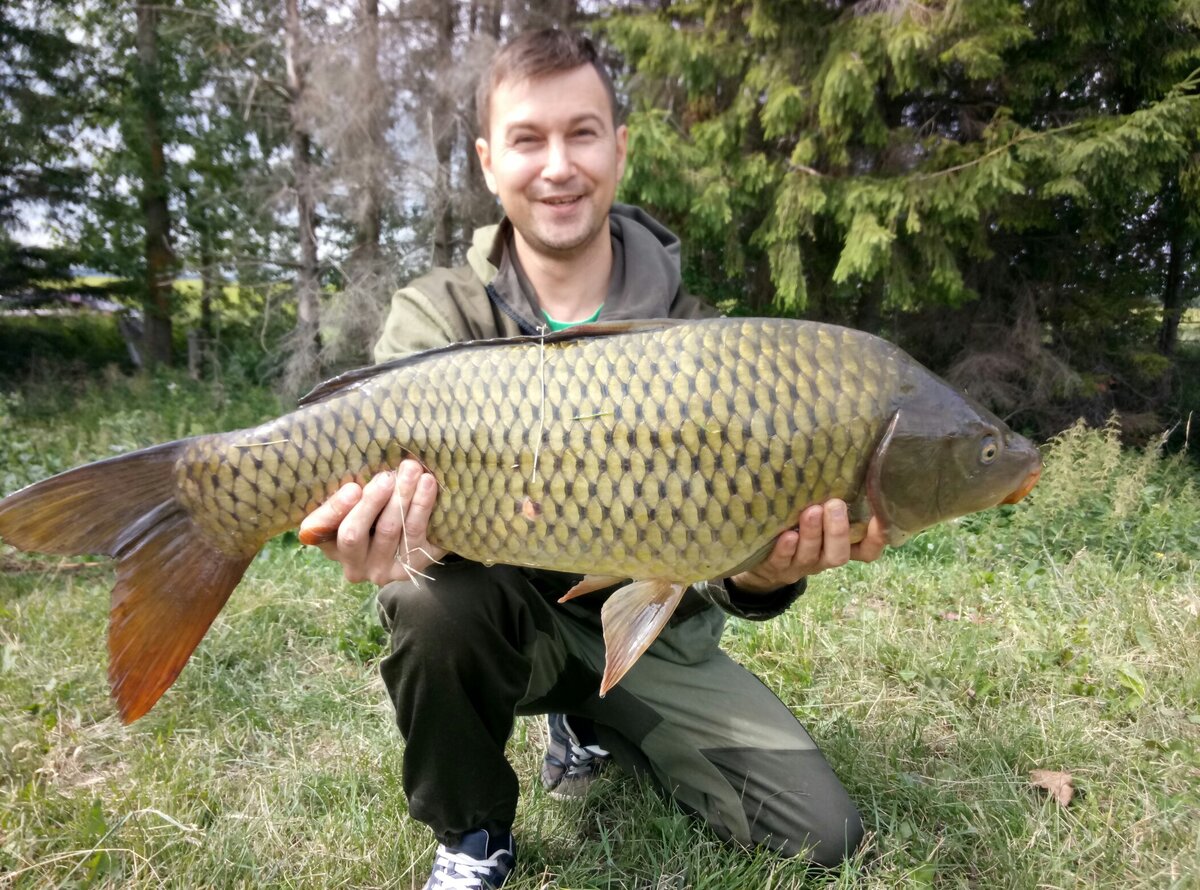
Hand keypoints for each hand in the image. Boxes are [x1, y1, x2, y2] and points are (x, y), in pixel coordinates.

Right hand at [298, 459, 447, 584]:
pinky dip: (422, 506)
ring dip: (401, 497)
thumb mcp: (359, 500)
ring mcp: (380, 570)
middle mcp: (351, 564)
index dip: (334, 509)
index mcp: (328, 543)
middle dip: (372, 502)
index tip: (352, 488)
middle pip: (353, 534)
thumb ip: (355, 490)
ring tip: (412, 471)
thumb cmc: (378, 509)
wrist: (418, 536)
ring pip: (388, 531)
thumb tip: (369, 466)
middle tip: (387, 476)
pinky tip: (427, 485)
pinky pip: (415, 534)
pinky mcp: (410, 568)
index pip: (317, 528)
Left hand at [730, 498, 886, 593]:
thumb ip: (832, 495)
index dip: (877, 537)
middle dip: (838, 530)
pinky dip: (785, 549)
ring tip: (811, 511)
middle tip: (835, 504)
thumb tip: (844, 453)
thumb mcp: (819, 511)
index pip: (867, 549)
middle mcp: (823, 556)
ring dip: (812, 534)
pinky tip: (787, 535)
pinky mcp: (776, 567)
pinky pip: (782, 562)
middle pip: (839, 553)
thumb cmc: (798, 522)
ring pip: (811, 555)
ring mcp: (800, 564)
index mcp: (840, 545)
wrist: (764, 556)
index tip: (879, 516)